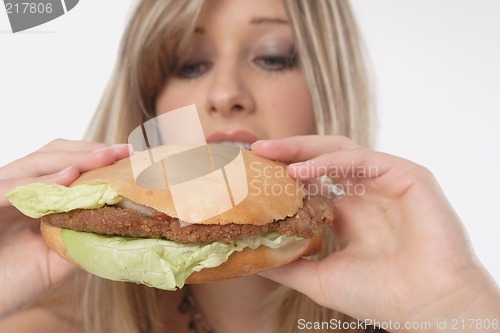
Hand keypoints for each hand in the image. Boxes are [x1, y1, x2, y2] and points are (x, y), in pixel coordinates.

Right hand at [0, 139, 129, 318]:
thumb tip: (125, 226)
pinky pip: (11, 187)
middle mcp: (17, 187)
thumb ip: (82, 237)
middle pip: (54, 154)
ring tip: (108, 157)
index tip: (132, 157)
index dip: (98, 158)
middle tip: (126, 151)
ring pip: (36, 163)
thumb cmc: (13, 280)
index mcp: (36, 195)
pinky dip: (42, 180)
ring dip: (75, 158)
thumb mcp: (58, 258)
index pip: (68, 164)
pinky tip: (71, 176)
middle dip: (93, 151)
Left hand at [252, 136, 499, 331]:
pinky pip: (363, 159)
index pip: (312, 183)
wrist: (427, 308)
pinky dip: (330, 161)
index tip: (252, 173)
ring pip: (340, 151)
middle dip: (289, 152)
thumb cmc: (380, 296)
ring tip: (271, 153)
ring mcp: (387, 183)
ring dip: (304, 150)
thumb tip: (253, 261)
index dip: (282, 175)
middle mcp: (367, 194)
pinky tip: (301, 170)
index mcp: (350, 214)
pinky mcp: (407, 176)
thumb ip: (288, 266)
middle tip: (257, 149)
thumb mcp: (319, 278)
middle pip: (322, 160)